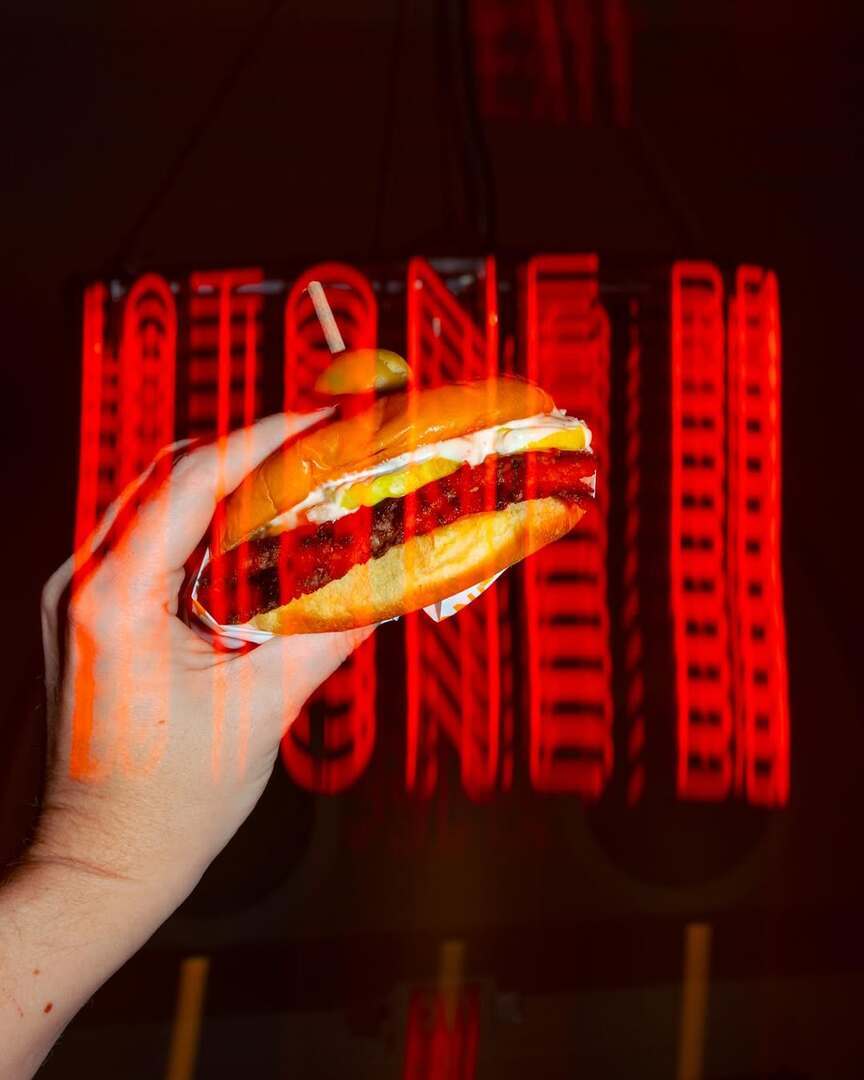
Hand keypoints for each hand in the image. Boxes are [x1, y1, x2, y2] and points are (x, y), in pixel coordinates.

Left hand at [34, 410, 374, 896]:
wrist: (103, 863)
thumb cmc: (170, 803)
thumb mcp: (262, 712)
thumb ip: (328, 635)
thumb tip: (387, 584)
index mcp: (118, 600)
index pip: (190, 484)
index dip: (258, 440)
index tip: (315, 421)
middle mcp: (83, 585)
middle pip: (164, 478)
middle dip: (241, 450)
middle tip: (313, 444)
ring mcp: (76, 599)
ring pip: (150, 504)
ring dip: (219, 483)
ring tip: (291, 478)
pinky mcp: (87, 617)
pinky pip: (143, 542)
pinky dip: (196, 523)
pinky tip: (248, 535)